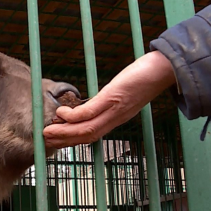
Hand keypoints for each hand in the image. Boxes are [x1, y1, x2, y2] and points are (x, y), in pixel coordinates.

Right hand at [43, 51, 177, 148]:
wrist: (165, 69)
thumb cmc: (146, 77)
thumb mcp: (126, 93)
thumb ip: (113, 99)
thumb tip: (98, 100)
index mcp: (118, 118)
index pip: (92, 135)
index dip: (73, 139)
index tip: (56, 139)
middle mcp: (116, 119)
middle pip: (86, 137)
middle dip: (64, 140)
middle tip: (45, 139)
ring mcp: (114, 110)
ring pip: (85, 130)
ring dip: (64, 132)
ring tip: (48, 131)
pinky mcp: (112, 98)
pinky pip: (88, 112)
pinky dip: (72, 116)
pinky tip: (61, 112)